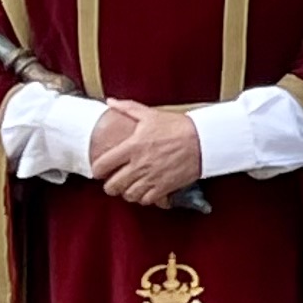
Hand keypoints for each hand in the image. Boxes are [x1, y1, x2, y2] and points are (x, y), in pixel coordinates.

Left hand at [88, 103, 205, 206]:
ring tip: (130, 186)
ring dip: (127, 192)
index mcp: (132, 147)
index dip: (97, 170)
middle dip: (111, 185)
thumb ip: (128, 109)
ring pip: (128, 195)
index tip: (101, 169)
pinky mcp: (165, 187)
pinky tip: (146, 190)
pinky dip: (143, 198)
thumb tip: (110, 101)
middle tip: (115, 180)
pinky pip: (146, 200)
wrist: (205, 140)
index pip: (102, 166)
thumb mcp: (151, 114)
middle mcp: (139, 165)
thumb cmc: (178, 127)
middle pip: (112, 186)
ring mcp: (152, 178)